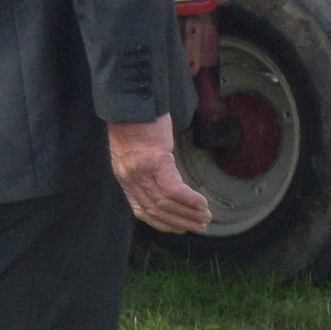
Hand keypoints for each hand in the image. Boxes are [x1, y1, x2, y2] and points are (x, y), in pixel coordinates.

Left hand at [106, 116, 212, 233]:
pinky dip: (190, 199)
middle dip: (180, 221)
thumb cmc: (134, 120)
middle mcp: (130, 177)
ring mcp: (141, 171)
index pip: (141, 210)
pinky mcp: (155, 160)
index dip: (162, 223)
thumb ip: (140, 167)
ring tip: (206, 216)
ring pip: (166, 203)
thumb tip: (159, 179)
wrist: (129, 100)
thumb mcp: (131, 150)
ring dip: (189, 213)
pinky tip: (202, 202)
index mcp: (124, 177)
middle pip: (156, 210)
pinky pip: (174, 189)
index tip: (180, 228)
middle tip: (201, 225)